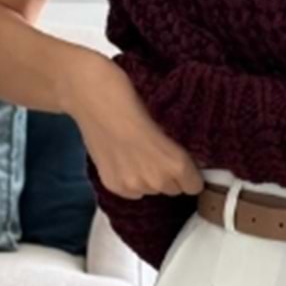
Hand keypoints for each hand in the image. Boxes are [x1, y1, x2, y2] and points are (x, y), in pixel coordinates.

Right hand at [63, 51, 202, 199]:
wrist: (90, 93)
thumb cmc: (131, 93)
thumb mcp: (168, 117)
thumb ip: (180, 146)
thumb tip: (194, 162)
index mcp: (175, 164)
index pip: (194, 186)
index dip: (190, 172)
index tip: (184, 160)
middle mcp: (156, 181)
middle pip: (173, 189)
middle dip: (169, 174)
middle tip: (156, 149)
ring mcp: (133, 185)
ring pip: (152, 190)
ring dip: (149, 177)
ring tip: (137, 150)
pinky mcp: (113, 185)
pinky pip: (133, 192)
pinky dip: (130, 179)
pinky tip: (123, 157)